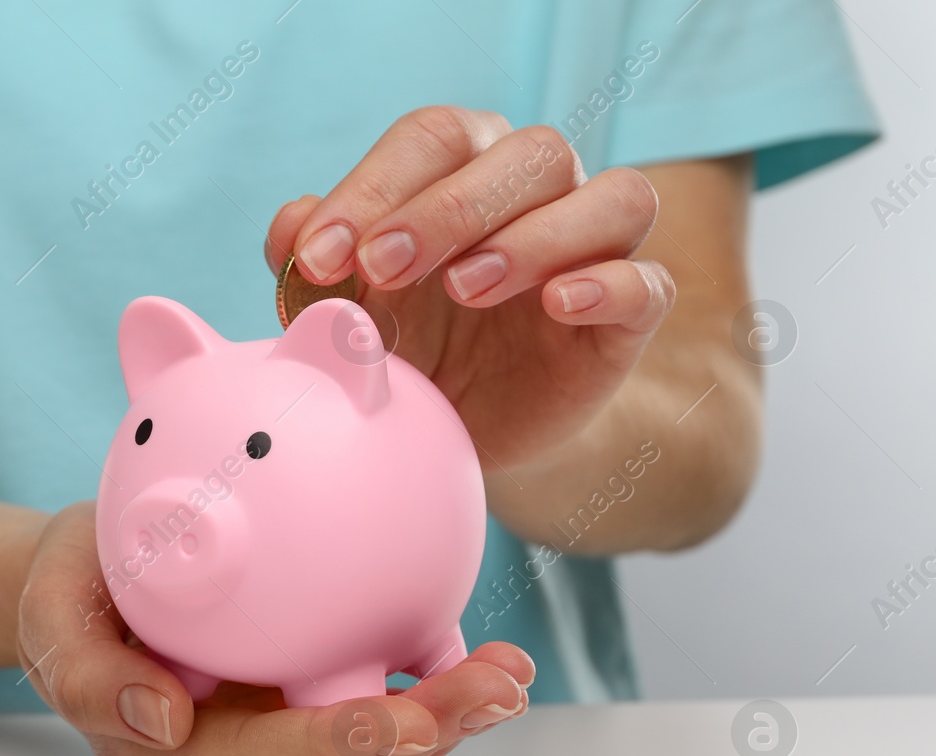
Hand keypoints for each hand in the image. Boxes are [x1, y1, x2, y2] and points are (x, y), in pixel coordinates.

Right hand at [16, 501, 534, 755]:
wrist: (87, 582)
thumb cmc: (71, 592)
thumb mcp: (49, 613)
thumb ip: (87, 674)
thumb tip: (166, 719)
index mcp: (162, 751)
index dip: (335, 748)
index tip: (405, 720)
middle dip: (423, 739)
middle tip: (495, 689)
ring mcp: (269, 744)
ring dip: (444, 722)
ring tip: (507, 674)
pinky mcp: (301, 710)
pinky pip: (373, 712)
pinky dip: (432, 692)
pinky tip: (485, 660)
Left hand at [266, 106, 675, 472]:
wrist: (458, 435)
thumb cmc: (402, 349)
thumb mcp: (342, 314)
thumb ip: (312, 268)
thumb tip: (289, 229)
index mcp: (466, 166)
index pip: (432, 139)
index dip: (373, 188)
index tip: (318, 257)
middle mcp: (541, 190)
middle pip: (527, 153)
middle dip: (446, 208)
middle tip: (381, 268)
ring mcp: (595, 250)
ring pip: (611, 197)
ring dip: (533, 236)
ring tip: (464, 289)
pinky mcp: (627, 317)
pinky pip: (645, 282)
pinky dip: (607, 285)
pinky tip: (557, 305)